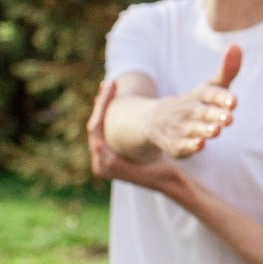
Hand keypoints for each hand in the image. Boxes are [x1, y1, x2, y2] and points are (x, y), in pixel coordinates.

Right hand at [88, 78, 186, 194]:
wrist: (168, 179)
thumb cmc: (160, 162)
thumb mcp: (144, 145)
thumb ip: (135, 134)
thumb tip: (134, 111)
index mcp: (105, 157)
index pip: (99, 127)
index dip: (102, 107)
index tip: (110, 87)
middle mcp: (99, 162)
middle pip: (94, 125)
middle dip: (101, 103)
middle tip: (108, 84)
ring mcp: (101, 165)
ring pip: (95, 128)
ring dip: (101, 107)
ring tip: (109, 89)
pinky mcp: (107, 166)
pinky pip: (99, 138)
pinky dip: (101, 118)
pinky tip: (105, 103)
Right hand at [141, 45, 241, 158]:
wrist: (152, 121)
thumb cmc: (194, 102)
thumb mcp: (209, 86)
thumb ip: (227, 70)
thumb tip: (236, 45)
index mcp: (199, 95)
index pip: (210, 94)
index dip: (221, 98)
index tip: (234, 102)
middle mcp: (188, 110)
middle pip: (201, 112)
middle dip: (214, 115)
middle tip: (230, 118)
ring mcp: (178, 127)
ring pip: (192, 129)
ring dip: (204, 130)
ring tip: (217, 131)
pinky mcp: (173, 144)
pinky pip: (180, 146)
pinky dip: (188, 146)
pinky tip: (200, 145)